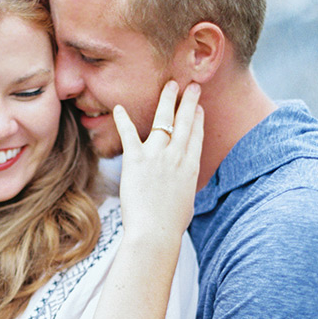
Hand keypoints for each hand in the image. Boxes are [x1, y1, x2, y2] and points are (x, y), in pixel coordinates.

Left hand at [114, 80, 202, 245]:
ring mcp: (157, 156)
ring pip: (164, 120)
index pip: (196, 137)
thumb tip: (180, 191)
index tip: (198, 108)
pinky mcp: (136, 160)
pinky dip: (122, 120)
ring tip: (170, 85)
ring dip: (167, 100)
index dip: (198, 119)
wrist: (155, 233)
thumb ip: (183, 189)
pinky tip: (119, 107)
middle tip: (191, 86)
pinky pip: (128, 134)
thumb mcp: (185, 204)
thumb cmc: (170, 226)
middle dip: (189, 101)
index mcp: (190, 168)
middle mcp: (177, 157)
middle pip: (185, 122)